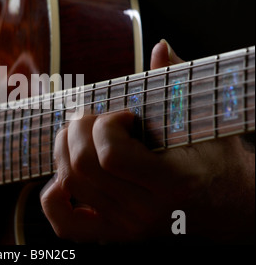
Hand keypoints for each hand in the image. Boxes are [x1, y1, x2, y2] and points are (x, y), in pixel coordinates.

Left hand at [40, 40, 254, 242]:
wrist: (230, 213)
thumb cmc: (220, 165)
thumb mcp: (208, 124)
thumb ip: (180, 83)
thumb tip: (159, 47)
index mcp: (171, 183)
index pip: (110, 154)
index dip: (107, 124)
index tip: (124, 115)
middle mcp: (144, 211)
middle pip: (81, 165)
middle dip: (78, 129)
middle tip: (95, 118)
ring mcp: (125, 227)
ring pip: (69, 183)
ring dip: (65, 149)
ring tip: (82, 136)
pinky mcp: (113, 235)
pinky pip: (66, 225)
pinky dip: (53, 198)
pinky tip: (63, 179)